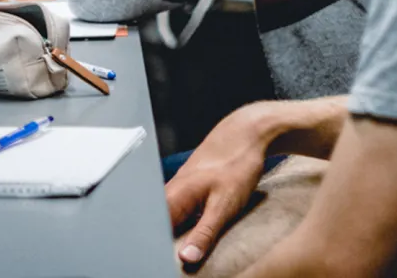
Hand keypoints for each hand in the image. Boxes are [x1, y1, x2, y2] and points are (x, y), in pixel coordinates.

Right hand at [167, 102, 280, 268]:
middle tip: (163, 261)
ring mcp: (177, 189)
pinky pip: (176, 212)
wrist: (247, 132)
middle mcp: (169, 192)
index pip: (149, 232)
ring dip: (169, 236)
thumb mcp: (224, 204)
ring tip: (173, 252)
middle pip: (154, 227)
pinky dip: (180, 225)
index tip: (157, 263)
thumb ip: (204, 233)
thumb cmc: (237, 164)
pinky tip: (188, 234)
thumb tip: (186, 259)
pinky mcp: (187, 189)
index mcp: (173, 197)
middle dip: (158, 244)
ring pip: (165, 220)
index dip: (151, 250)